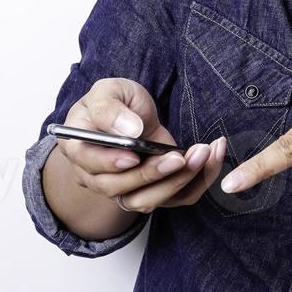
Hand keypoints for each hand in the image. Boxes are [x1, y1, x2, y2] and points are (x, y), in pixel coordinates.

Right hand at [54, 77, 227, 211]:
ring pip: (148, 200)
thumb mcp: (108, 91)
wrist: (132, 114)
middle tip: (179, 156)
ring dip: (177, 181)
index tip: (134, 156)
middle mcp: (98, 177)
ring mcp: (125, 189)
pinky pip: (175, 198)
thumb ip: (111, 109)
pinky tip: (211, 158)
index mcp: (80, 149)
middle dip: (153, 174)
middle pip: (120, 190)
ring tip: (201, 154)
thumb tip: (129, 131)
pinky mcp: (154, 191)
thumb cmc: (115, 101)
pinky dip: (197, 182)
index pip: (89, 165)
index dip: (111, 163)